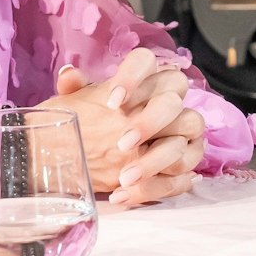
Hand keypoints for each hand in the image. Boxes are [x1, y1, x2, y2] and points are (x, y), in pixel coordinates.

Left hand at [37, 47, 205, 205]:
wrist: (95, 154)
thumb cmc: (90, 125)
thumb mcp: (78, 107)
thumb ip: (74, 89)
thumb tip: (69, 75)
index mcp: (142, 81)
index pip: (146, 62)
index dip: (134, 77)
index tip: (112, 101)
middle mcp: (168, 103)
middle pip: (174, 102)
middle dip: (151, 122)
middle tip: (123, 143)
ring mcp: (182, 135)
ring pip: (187, 143)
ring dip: (156, 161)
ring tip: (124, 178)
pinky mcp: (183, 166)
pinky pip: (182, 178)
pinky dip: (155, 188)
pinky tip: (127, 194)